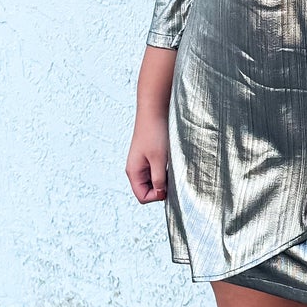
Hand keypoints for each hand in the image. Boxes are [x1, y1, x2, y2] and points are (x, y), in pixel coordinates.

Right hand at [127, 46, 176, 202]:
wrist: (154, 110)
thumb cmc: (155, 133)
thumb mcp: (159, 159)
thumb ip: (159, 179)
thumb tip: (162, 195)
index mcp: (133, 172)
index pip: (143, 197)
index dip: (157, 196)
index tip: (169, 184)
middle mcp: (136, 170)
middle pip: (148, 190)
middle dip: (162, 187)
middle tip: (173, 174)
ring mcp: (143, 163)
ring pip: (154, 181)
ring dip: (165, 178)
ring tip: (172, 165)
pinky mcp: (150, 156)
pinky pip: (157, 171)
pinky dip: (165, 169)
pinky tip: (172, 160)